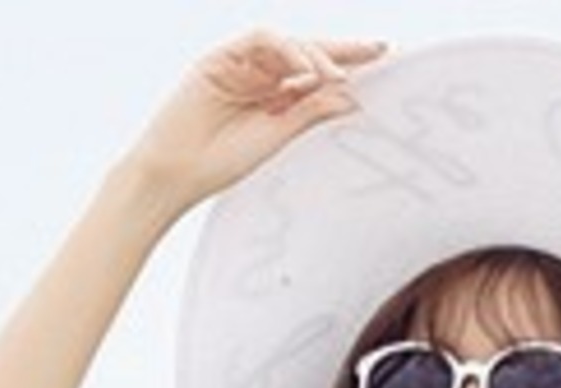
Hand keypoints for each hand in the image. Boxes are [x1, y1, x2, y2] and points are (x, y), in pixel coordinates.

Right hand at [125, 30, 388, 209]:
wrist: (175, 173)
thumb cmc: (219, 163)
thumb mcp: (277, 137)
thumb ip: (310, 113)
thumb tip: (351, 97)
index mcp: (276, 99)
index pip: (317, 77)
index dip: (349, 67)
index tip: (385, 64)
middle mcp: (261, 78)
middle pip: (309, 54)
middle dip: (344, 50)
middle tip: (379, 50)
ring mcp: (242, 64)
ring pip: (288, 44)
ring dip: (316, 55)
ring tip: (337, 75)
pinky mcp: (222, 56)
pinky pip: (261, 39)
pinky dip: (287, 50)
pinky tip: (305, 69)